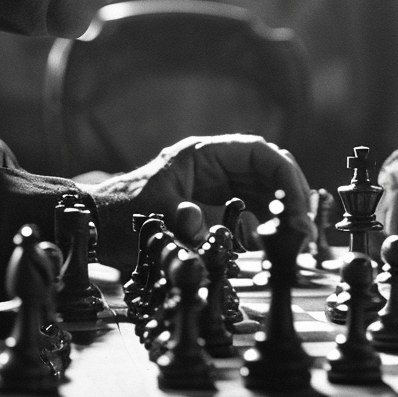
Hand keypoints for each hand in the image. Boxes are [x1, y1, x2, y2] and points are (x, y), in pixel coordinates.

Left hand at [85, 134, 312, 271]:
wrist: (94, 227)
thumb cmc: (120, 214)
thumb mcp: (157, 216)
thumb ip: (191, 220)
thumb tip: (224, 230)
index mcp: (204, 154)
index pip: (259, 152)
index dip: (284, 175)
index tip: (296, 206)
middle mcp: (216, 166)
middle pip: (270, 171)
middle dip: (291, 196)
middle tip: (304, 230)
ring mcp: (218, 186)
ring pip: (266, 191)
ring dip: (283, 212)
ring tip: (296, 240)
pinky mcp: (216, 207)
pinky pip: (252, 210)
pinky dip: (267, 225)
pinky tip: (275, 244)